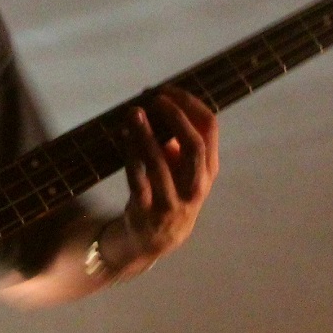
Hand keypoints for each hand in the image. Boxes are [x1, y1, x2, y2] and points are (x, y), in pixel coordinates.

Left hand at [109, 85, 218, 272]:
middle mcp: (196, 187)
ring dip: (146, 134)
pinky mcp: (147, 213)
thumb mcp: (181, 170)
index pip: (210, 129)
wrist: (152, 243)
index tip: (169, 90)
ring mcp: (173, 202)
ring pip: (161, 163)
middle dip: (176, 117)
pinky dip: (129, 155)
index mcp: (208, 171)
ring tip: (134, 112)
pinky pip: (138, 180)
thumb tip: (161, 104)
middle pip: (195, 145)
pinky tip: (122, 136)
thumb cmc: (166, 195)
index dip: (190, 105)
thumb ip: (177, 141)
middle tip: (156, 98)